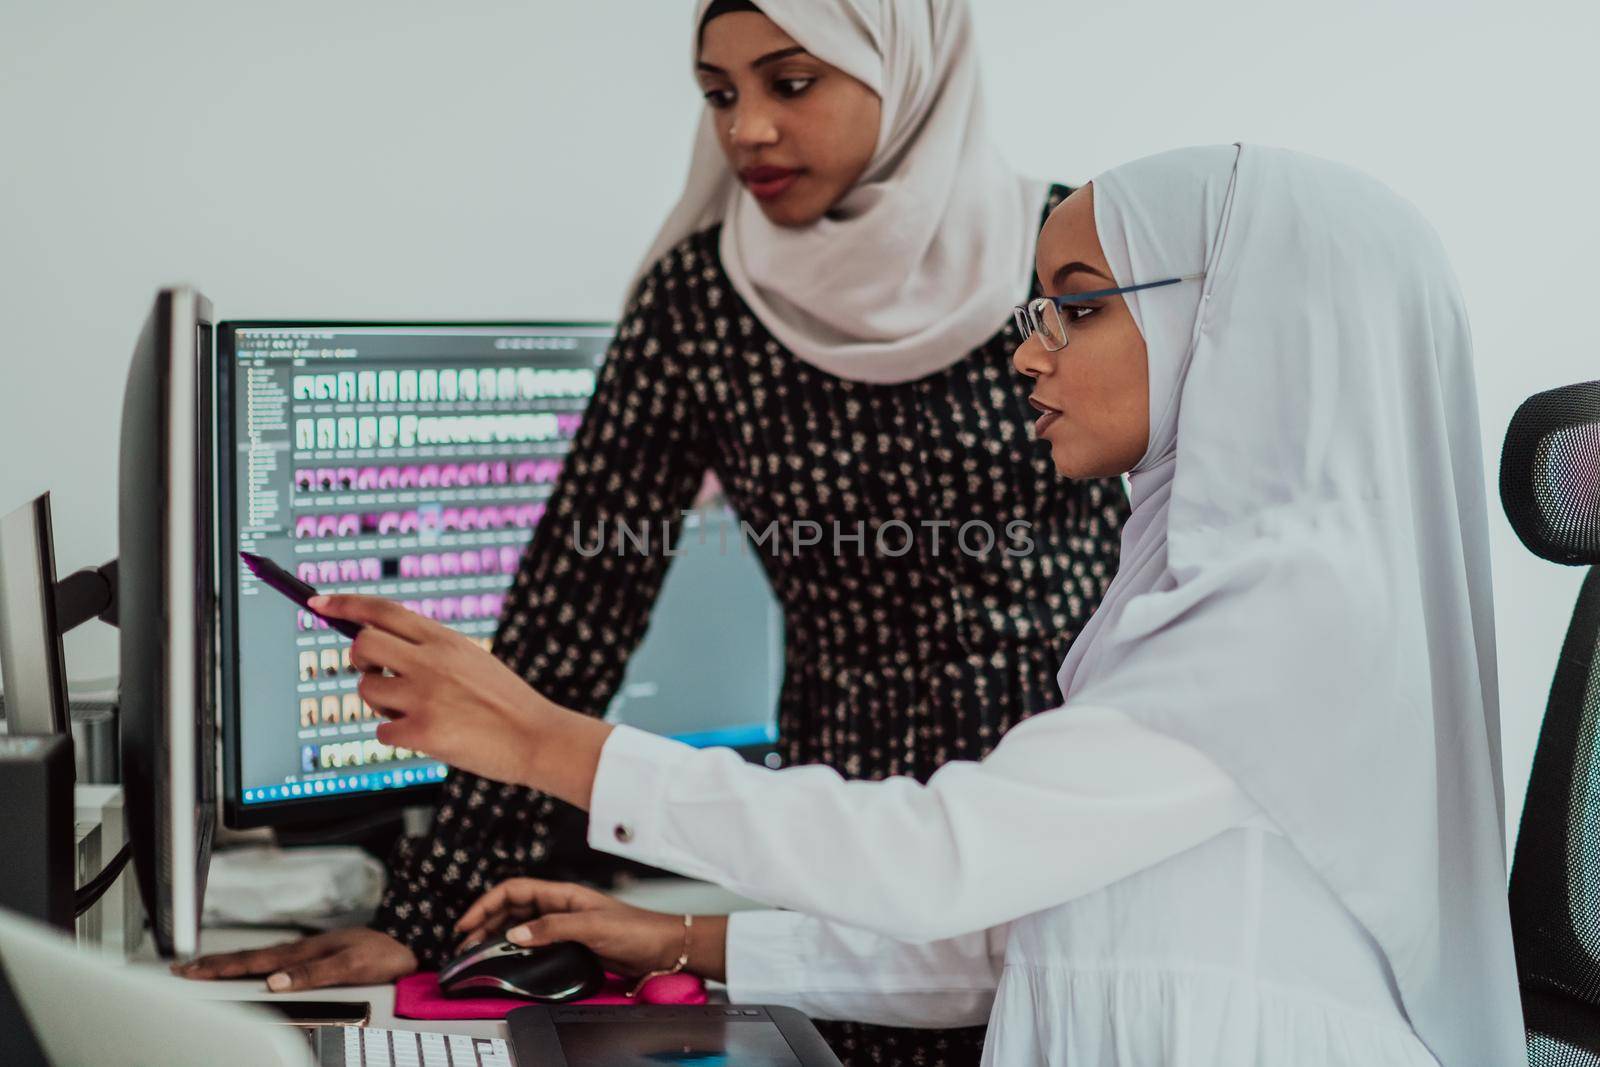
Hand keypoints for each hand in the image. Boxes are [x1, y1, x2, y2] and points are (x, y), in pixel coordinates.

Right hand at [171, 927, 417, 991]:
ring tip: (202, 968)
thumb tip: (273, 982)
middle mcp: (300, 951)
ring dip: (228, 964)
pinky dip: (252, 965)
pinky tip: (248, 969)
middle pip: (248, 958)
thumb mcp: (349, 966)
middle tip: (180, 968)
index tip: (189, 971)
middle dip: (212, 963)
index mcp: (302, 953)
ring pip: (258, 959)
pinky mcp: (314, 957)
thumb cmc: (382, 955)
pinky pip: (273, 961)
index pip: (252, 962)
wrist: (407, 945)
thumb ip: (312, 974)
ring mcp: (306, 953)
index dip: (219, 968)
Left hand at [310, 594, 612, 802]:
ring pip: (367, 690)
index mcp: (444, 639)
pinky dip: (396, 735)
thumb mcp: (472, 659)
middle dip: (359, 660)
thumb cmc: (505, 702)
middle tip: (376, 672)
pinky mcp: (422, 732)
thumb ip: (432, 650)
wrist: (537, 738)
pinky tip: (426, 736)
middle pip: (362, 646)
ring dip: (381, 703)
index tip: (317, 602)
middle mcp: (431, 662)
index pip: (383, 610)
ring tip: (415, 712)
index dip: (345, 603)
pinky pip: (381, 730)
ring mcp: (424, 696)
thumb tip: (381, 649)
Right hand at [454, 878, 725, 981]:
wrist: (662, 947)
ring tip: (479, 951)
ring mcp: (564, 924)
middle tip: (465, 942)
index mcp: (563, 893)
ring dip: (497, 935)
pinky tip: (508, 957)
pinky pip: (535, 940)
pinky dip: (516, 947)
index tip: (467, 922)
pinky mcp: (570, 942)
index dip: (487, 903)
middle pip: (513, 907)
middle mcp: (560, 906)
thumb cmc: (635, 929)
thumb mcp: (591, 927)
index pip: (515, 889)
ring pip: (521, 924)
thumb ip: (553, 929)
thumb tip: (515, 933)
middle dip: (486, 921)